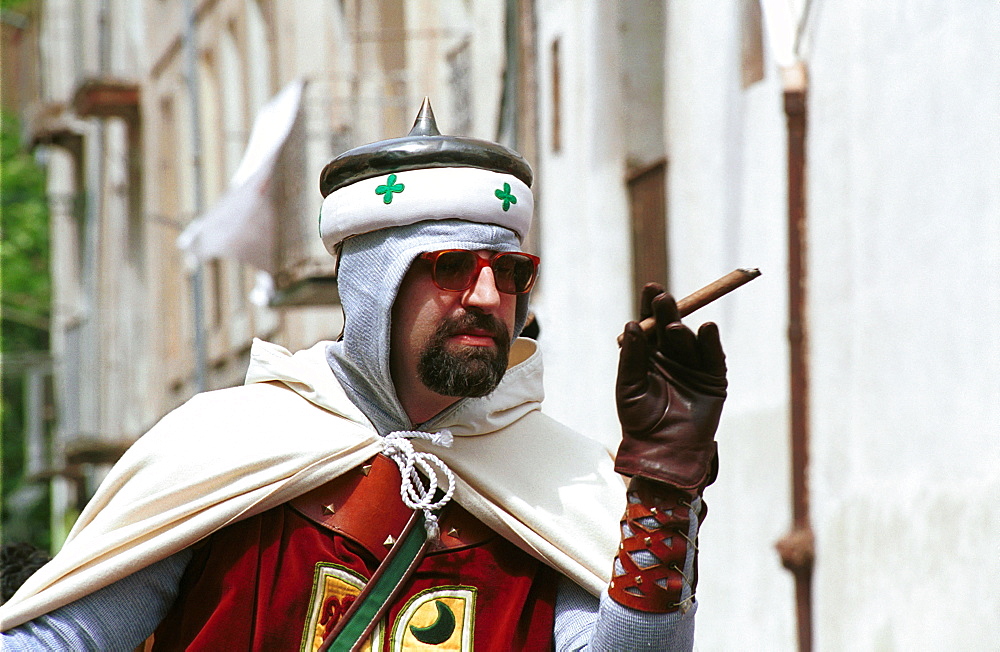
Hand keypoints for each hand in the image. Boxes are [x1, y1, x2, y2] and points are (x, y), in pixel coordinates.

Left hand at [614, 283, 727, 490]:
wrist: (663, 451)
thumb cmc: (639, 421)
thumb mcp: (629, 387)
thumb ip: (632, 357)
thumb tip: (632, 325)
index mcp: (649, 356)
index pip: (650, 324)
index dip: (651, 306)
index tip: (651, 288)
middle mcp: (672, 357)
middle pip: (670, 326)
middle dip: (668, 311)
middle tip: (663, 298)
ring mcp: (693, 367)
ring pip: (690, 340)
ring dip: (683, 330)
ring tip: (674, 328)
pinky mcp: (713, 380)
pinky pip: (713, 356)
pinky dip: (711, 342)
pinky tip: (707, 328)